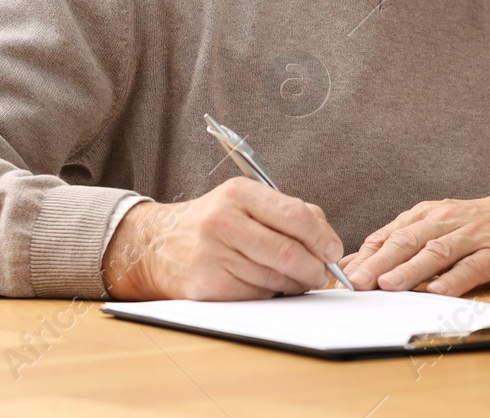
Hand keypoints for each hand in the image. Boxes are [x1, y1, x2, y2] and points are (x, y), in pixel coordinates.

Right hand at [101, 177, 343, 300]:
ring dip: (295, 284)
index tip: (333, 251)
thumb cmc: (213, 223)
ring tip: (296, 280)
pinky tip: (268, 287)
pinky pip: (255, 295)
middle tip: (321, 275)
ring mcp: (212, 254)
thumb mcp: (246, 202)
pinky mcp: (206, 285)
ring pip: (274, 277)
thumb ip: (289, 213)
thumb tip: (328, 243)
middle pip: (288, 252)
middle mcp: (223, 220)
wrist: (156, 245)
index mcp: (239, 193)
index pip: (295, 215)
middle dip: (314, 268)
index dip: (322, 237)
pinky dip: (270, 294)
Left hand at [341, 193, 489, 296]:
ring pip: (437, 252)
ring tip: (388, 285)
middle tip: (357, 282)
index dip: (366, 254)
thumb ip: (406, 242)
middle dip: (380, 262)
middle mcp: (450, 220)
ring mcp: (475, 235)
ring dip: (411, 269)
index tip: (342, 274)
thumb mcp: (442, 226)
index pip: (391, 234)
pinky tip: (438, 292)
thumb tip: (362, 265)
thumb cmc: (482, 226)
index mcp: (431, 213)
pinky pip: (473, 267)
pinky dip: (454, 280)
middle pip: (408, 241)